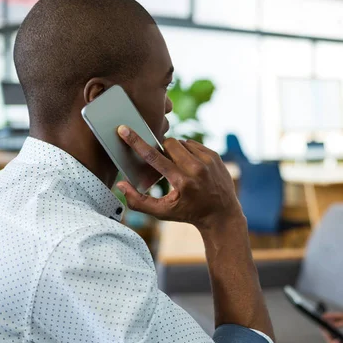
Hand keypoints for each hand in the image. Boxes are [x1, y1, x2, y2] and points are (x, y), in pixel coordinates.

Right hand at [116, 126, 240, 230]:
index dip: (137, 142)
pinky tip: (190, 166)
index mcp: (182, 182)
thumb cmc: (189, 213)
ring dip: (175, 151)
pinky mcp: (215, 156)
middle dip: (162, 150)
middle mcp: (197, 169)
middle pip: (169, 143)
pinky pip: (193, 144)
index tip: (124, 129)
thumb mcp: (162, 212)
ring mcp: (208, 161)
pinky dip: (187, 151)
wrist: (221, 213)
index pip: (155, 157)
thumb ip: (138, 201)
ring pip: (181, 142)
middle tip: (164, 163)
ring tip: (179, 167)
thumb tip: (121, 185)